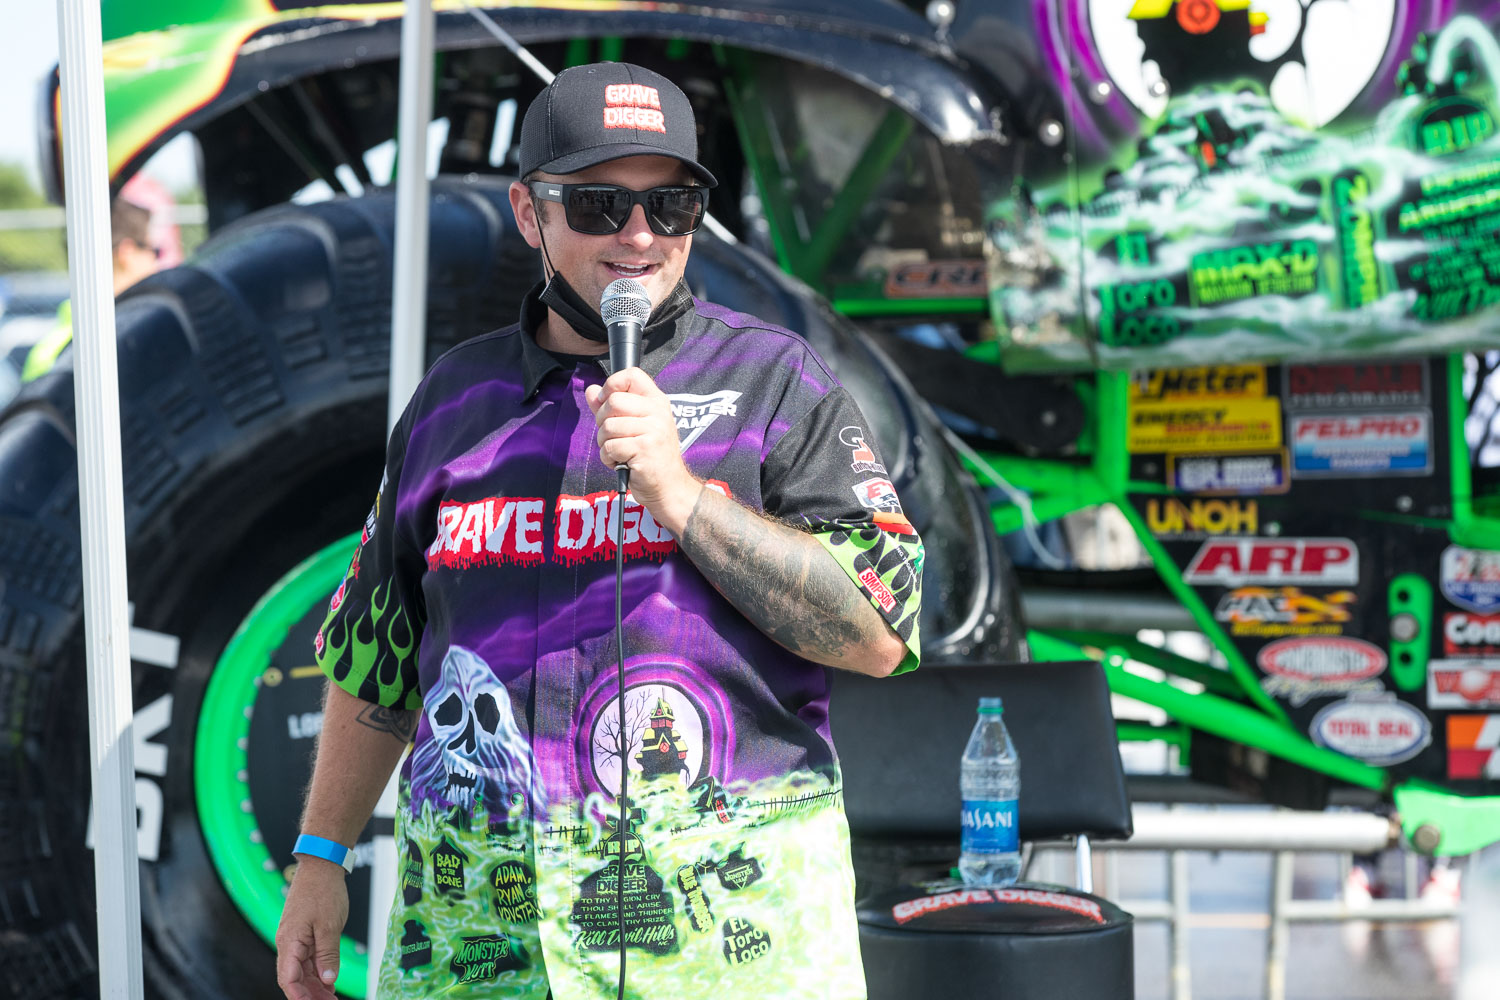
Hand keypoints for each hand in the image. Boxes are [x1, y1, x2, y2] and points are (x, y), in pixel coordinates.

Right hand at [275, 859, 349, 999]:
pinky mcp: (303, 935)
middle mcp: (288, 943)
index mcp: (289, 941)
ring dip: (314, 986)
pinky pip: (307, 960)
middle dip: (309, 995)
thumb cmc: (323, 890)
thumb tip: (328, 979)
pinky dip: (317, 972)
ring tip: (331, 998)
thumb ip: (328, 954)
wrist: (321, 866)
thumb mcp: (330, 925)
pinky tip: (329, 983)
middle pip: (294, 978)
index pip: (288, 978)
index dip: (299, 996)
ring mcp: (295, 939)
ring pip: (301, 971)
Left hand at [585, 368, 700, 530]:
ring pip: (608, 426)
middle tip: (611, 435)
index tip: (608, 402)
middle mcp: (658, 412)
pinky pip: (610, 446)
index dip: (612, 385)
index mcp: (657, 402)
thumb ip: (610, 408)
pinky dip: (608, 458)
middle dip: (602, 421)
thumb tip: (591, 391)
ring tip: (618, 451)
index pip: (632, 375)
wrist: (669, 487)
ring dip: (604, 443)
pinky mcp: (645, 449)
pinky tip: (620, 462)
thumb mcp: (634, 427)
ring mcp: (654, 430)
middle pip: (613, 401)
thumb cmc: (650, 457)